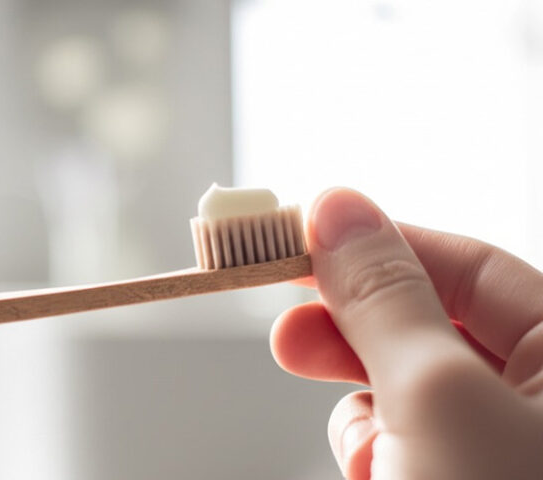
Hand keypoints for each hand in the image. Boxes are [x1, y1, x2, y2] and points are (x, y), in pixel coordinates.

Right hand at [271, 189, 542, 478]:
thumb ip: (385, 298)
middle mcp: (538, 398)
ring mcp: (494, 443)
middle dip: (353, 330)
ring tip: (358, 443)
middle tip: (290, 330)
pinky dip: (371, 450)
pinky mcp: (448, 476)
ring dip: (361, 408)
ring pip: (404, 388)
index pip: (473, 268)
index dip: (383, 247)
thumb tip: (337, 210)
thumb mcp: (436, 396)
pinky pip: (400, 440)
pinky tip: (369, 474)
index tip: (303, 237)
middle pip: (429, 326)